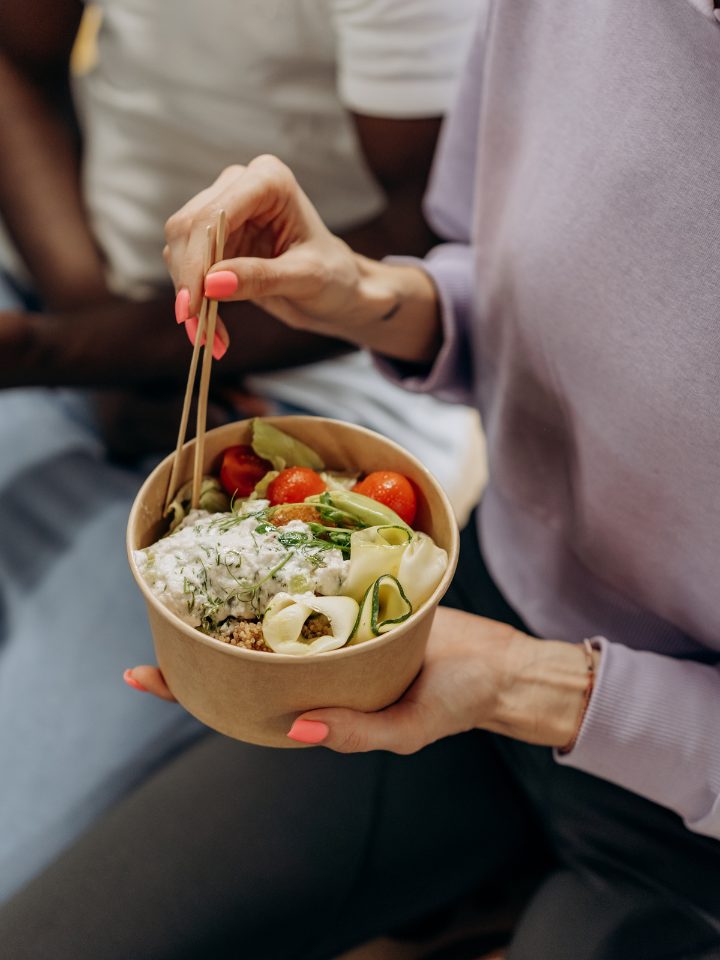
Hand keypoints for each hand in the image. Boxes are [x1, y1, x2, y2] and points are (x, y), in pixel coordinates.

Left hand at [124, 607, 591, 752]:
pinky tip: (267, 548)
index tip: (141, 674)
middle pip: (245, 652)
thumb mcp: (407, 727)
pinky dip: (289, 569)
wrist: (498, 663)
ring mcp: (334, 628)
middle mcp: (316, 665)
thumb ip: (355, 731)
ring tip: (196, 575)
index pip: (238, 702)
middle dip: (198, 636)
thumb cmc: (457, 702)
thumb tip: (293, 729)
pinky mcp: (358, 596)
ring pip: (274, 613)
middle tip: (155, 612)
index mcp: (317, 702)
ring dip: (237, 596)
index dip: (189, 690)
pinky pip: (315, 583)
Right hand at [164, 155, 364, 341]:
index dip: (196, 261)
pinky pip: (186, 265)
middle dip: (188, 281)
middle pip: (186, 228)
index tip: (193, 307)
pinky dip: (194, 299)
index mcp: (268, 180)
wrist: (337, 290)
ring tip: (209, 336)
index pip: (213, 216)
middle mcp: (240, 185)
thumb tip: (211, 283)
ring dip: (188, 295)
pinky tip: (212, 328)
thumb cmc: (334, 277)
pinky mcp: (213, 238)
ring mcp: (223, 209)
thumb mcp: (306, 280)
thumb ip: (261, 278)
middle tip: (198, 329)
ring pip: (178, 247)